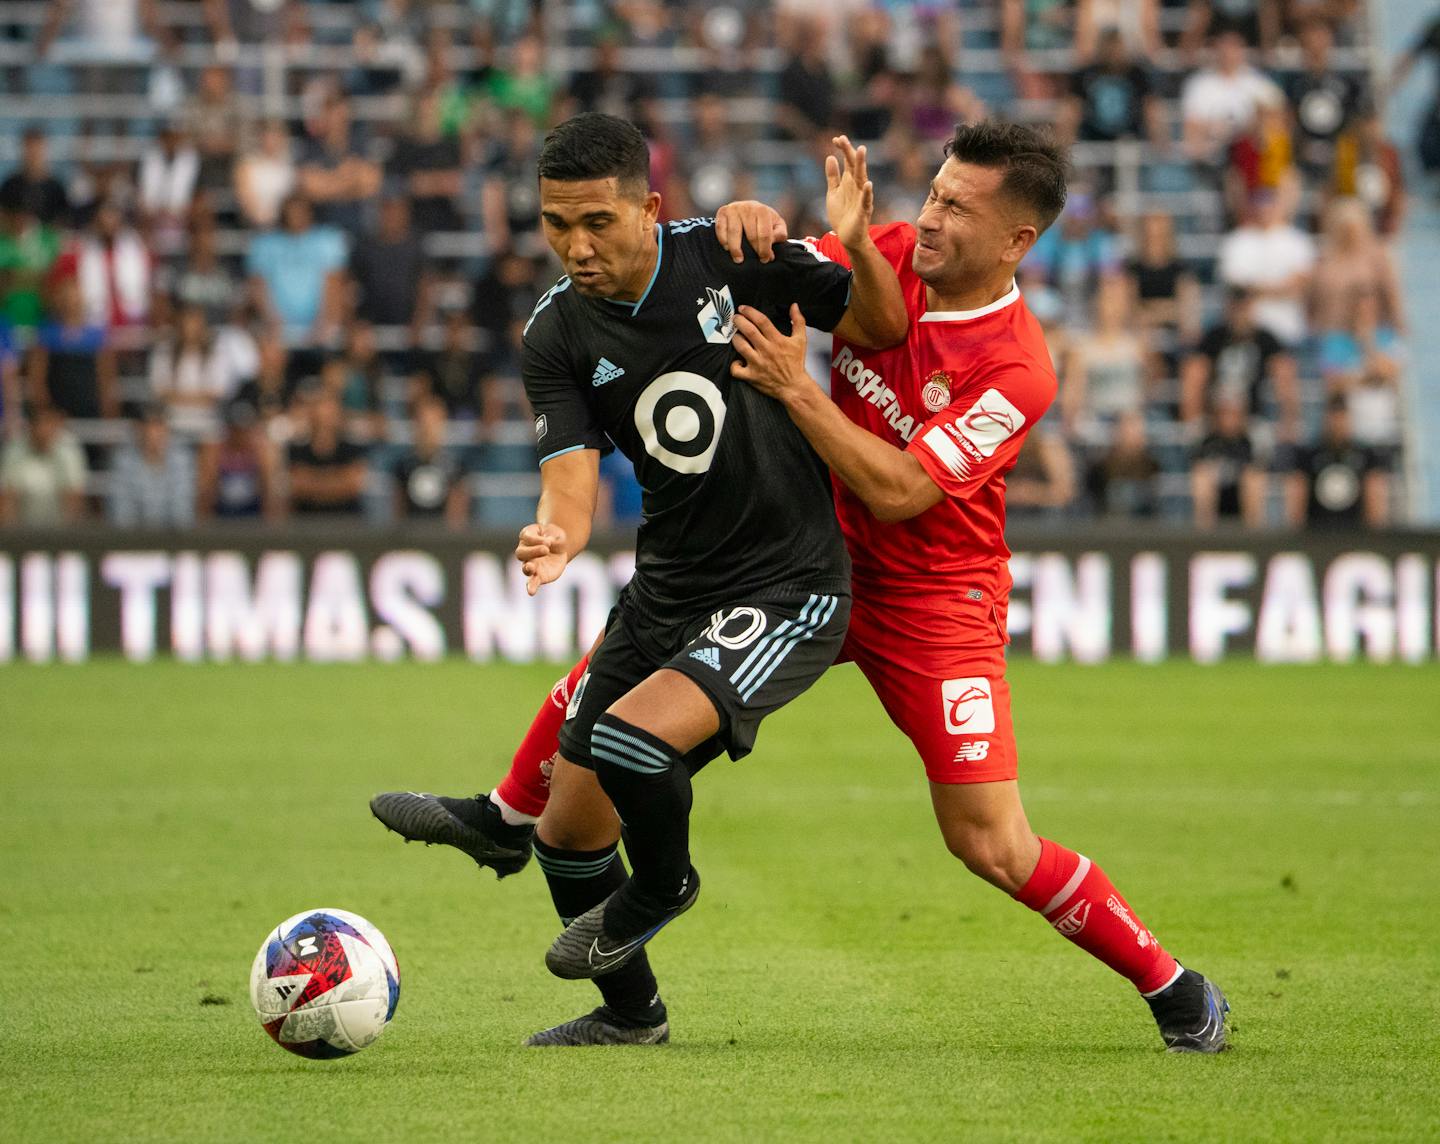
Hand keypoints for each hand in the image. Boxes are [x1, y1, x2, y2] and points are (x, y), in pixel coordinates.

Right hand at [516, 522, 568, 595]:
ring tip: (531, 568)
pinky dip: (531, 587)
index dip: (537, 539)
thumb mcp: (557, 533)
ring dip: (527, 568)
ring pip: (524, 568)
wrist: (560, 548)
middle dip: (533, 551)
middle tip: (546, 549)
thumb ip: (553, 538)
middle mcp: (525, 551)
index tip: (549, 541)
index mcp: (527, 536)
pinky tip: (531, 592)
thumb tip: (549, 543)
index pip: (527, 537)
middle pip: (521, 552)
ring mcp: (530, 564)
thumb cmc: (555, 537)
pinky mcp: (538, 576)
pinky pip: (532, 582)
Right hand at [715, 200, 788, 263]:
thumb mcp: (777, 225)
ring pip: (734, 233)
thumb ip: (780, 234)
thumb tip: (772, 243)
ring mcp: (734, 208)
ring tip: (738, 259)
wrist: (750, 209)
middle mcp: (748, 207)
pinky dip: (723, 240)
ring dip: (736, 249)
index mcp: (763, 210)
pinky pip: (721, 229)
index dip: (765, 249)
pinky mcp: (722, 211)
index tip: (765, 259)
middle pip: (750, 235)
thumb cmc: (764, 221)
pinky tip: (727, 248)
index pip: (764, 234)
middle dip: (754, 250)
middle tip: (755, 260)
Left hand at [730, 303, 811, 402]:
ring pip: (740, 346)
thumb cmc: (796, 363)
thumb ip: (798, 321)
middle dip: (739, 321)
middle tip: (735, 317)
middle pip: (748, 331)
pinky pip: (736, 370)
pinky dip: (734, 364)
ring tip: (735, 335)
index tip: (743, 308)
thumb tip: (794, 306)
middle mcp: (766, 350)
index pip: (761, 321)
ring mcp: (757, 363)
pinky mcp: (751, 376)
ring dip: (735, 338)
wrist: (794, 387)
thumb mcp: (801, 340)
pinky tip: (737, 360)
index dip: (750, 312)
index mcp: (777, 340)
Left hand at [825, 135, 873, 250]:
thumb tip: (830, 157)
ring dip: (861, 165)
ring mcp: (861, 198)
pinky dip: (868, 193)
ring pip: (862, 179)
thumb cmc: (842, 215)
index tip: (835, 139)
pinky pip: (866, 201)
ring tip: (861, 150)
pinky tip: (868, 184)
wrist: (847, 237)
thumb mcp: (833, 193)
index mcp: (849, 181)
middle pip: (854, 166)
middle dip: (849, 152)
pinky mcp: (863, 211)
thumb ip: (832, 176)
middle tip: (843, 139)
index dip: (843, 150)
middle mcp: (857, 186)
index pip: (847, 161)